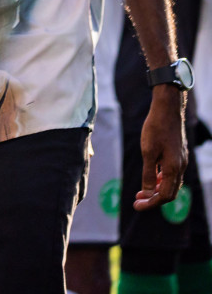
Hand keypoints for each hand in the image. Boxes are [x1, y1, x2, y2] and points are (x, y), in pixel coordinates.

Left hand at [135, 86, 188, 210]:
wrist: (167, 110)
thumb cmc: (155, 129)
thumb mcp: (148, 152)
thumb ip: (148, 174)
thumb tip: (148, 194)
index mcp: (173, 169)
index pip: (164, 195)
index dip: (151, 204)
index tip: (136, 206)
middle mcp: (180, 167)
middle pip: (170, 193)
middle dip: (154, 200)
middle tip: (137, 201)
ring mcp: (181, 161)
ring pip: (171, 184)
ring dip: (157, 190)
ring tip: (142, 192)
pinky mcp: (178, 155)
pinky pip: (172, 174)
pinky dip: (161, 180)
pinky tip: (151, 177)